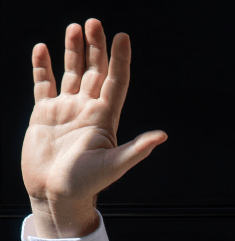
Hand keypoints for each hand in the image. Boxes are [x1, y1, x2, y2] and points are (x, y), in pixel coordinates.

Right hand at [21, 18, 166, 237]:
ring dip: (73, 51)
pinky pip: (44, 85)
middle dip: (96, 47)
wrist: (55, 194)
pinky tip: (42, 49)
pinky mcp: (44, 114)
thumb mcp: (114, 166)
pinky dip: (42, 67)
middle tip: (94, 22)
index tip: (123, 37)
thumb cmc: (86, 184)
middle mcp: (88, 110)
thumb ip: (136, 149)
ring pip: (71, 73)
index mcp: (105, 118)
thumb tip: (162, 136)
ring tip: (74, 28)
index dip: (120, 60)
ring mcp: (66, 110)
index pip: (116, 82)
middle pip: (95, 71)